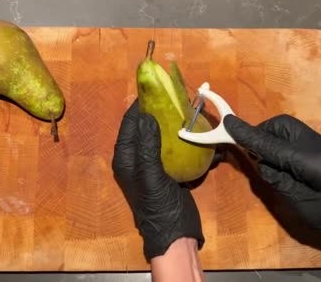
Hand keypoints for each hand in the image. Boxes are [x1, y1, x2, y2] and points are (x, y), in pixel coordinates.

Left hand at [112, 100, 203, 260]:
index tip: (153, 88)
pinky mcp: (168, 171)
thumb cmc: (158, 204)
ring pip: (159, 137)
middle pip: (144, 128)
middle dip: (157, 112)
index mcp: (126, 158)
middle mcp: (136, 159)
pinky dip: (181, 139)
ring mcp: (152, 166)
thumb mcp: (151, 174)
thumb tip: (146, 115)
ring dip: (170, 124)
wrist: (175, 233)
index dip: (139, 106)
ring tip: (185, 110)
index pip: (129, 124)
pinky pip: (172, 149)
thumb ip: (147, 145)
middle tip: (173, 97)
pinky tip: (194, 131)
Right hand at [224, 114, 320, 268]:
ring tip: (267, 161)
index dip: (247, 135)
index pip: (271, 144)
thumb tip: (260, 163)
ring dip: (274, 139)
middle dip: (262, 133)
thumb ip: (279, 181)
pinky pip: (301, 138)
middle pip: (281, 126)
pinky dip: (286, 145)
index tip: (227, 123)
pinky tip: (286, 164)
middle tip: (252, 153)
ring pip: (291, 130)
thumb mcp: (304, 206)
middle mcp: (318, 144)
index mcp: (311, 160)